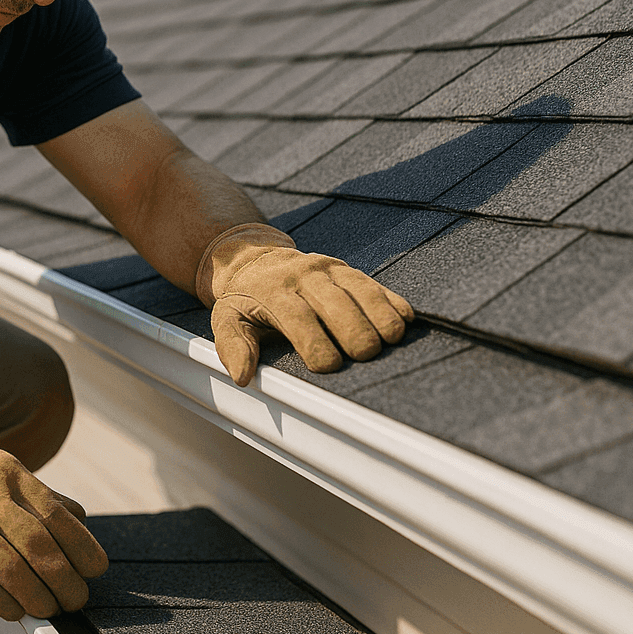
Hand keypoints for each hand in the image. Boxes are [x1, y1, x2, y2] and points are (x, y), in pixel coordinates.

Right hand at [0, 408, 107, 619]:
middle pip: (37, 546)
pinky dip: (5, 603)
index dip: (81, 546)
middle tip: (77, 597)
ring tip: (52, 609)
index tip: (97, 568)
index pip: (56, 514)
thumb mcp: (6, 469)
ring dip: (38, 597)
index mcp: (12, 475)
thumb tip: (81, 523)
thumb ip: (42, 496)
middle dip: (64, 579)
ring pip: (11, 569)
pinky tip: (19, 610)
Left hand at [196, 224, 413, 385]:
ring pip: (358, 290)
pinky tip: (405, 319)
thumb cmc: (244, 298)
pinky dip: (390, 300)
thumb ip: (233, 347)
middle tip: (366, 354)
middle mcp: (302, 275)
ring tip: (391, 340)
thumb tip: (242, 375)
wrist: (252, 258)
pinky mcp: (345, 269)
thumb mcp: (227, 319)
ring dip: (378, 314)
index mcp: (272, 291)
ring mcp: (327, 269)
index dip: (314, 341)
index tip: (328, 367)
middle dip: (352, 328)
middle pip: (333, 302)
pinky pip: (371, 283)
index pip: (296, 317)